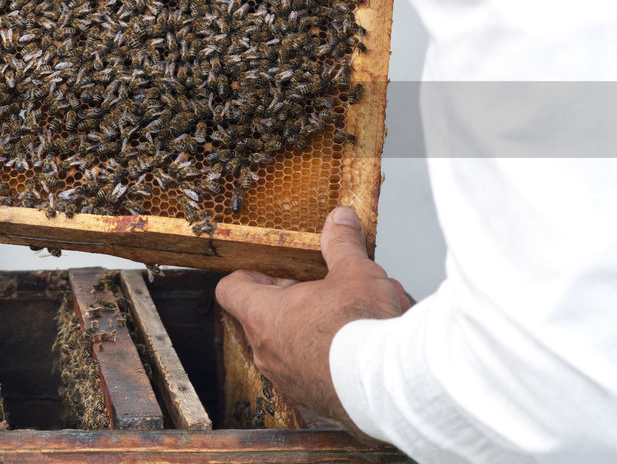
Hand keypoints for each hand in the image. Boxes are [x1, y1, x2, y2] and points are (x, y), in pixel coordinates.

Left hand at [214, 206, 410, 436]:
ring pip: (293, 343)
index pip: (230, 289)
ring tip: (357, 313)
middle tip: (324, 288)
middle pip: (264, 316)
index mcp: (263, 314)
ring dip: (319, 326)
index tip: (269, 270)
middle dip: (296, 299)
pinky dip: (332, 354)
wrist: (386, 386)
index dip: (248, 275)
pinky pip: (313, 369)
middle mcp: (266, 349)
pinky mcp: (311, 397)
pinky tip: (364, 342)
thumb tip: (340, 220)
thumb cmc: (360, 329)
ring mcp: (286, 377)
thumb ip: (342, 244)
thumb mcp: (354, 272)